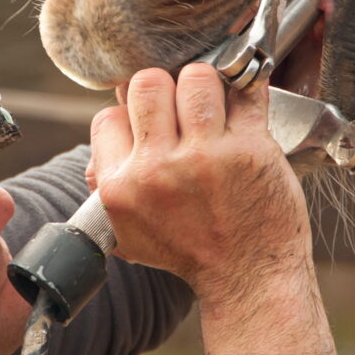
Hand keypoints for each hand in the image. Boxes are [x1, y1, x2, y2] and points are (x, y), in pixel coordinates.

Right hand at [87, 63, 310, 300]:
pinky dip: (246, 89)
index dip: (130, 115)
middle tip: (180, 106)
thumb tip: (107, 133)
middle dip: (164, 88)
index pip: (109, 116)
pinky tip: (243, 99)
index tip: (151, 124)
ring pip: (195, 77)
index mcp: (120, 188)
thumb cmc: (191, 252)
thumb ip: (105, 185)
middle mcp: (158, 169)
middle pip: (148, 84)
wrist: (248, 278)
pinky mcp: (249, 148)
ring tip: (212, 103)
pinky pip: (245, 93)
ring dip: (205, 84)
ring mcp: (205, 156)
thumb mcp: (128, 233)